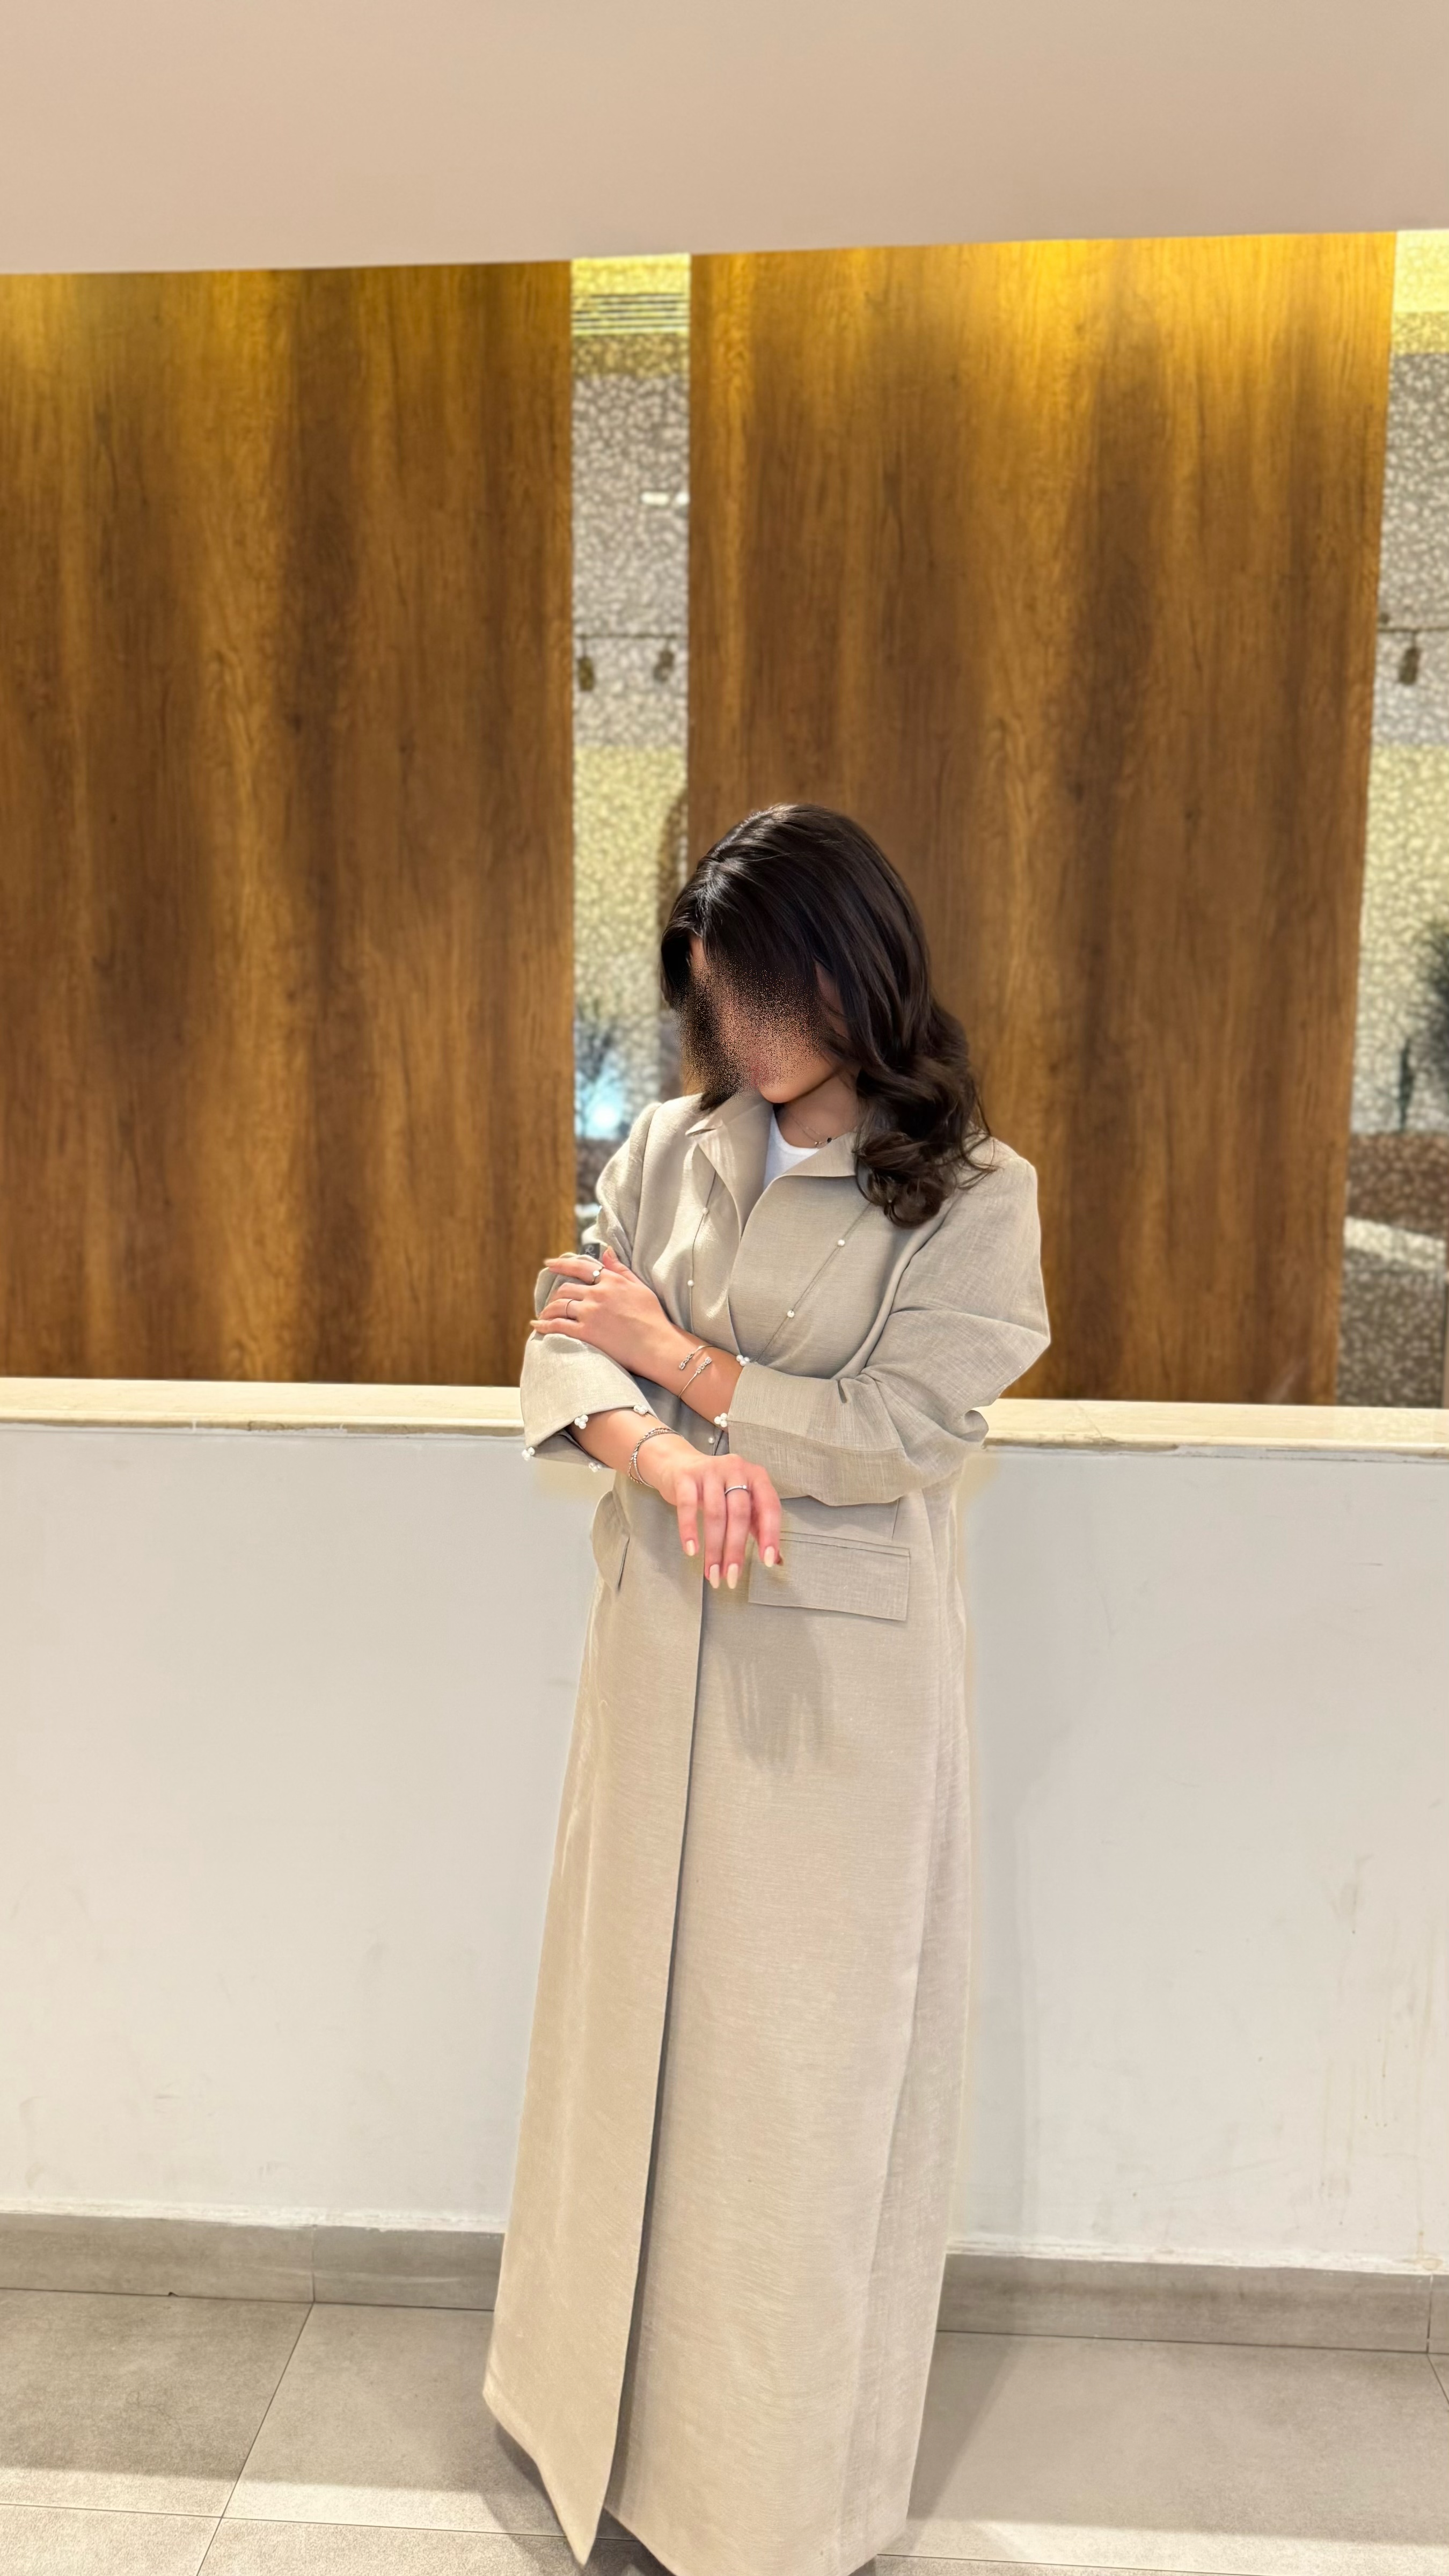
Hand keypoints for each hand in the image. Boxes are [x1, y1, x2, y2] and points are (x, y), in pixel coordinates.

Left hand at [533, 1248, 682, 1380]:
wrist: (657, 1345)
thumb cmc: (653, 1318)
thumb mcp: (640, 1287)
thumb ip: (620, 1269)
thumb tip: (606, 1251)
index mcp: (611, 1281)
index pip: (580, 1267)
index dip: (561, 1264)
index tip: (549, 1264)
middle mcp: (598, 1294)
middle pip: (566, 1288)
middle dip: (555, 1294)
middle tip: (550, 1300)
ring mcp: (591, 1313)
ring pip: (559, 1305)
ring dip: (548, 1309)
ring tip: (543, 1315)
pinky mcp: (586, 1332)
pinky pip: (558, 1325)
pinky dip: (544, 1325)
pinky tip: (537, 1326)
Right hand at [638, 1435, 781, 1590]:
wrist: (679, 1464)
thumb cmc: (716, 1487)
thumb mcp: (740, 1500)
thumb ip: (756, 1524)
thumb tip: (773, 1558)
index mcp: (756, 1476)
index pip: (769, 1507)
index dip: (770, 1535)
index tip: (767, 1561)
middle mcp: (736, 1469)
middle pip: (739, 1514)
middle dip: (735, 1550)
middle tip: (732, 1576)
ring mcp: (710, 1471)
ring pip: (715, 1514)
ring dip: (714, 1549)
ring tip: (712, 1572)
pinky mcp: (686, 1477)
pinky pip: (688, 1506)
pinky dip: (689, 1531)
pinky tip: (692, 1550)